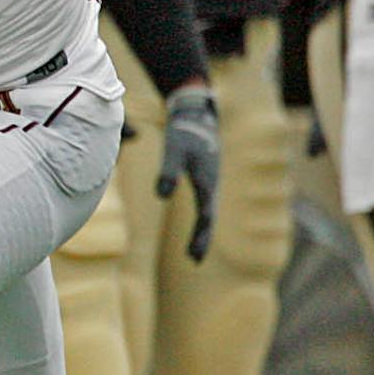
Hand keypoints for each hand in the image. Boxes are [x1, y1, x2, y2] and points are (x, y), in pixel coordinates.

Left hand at [157, 83, 219, 261]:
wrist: (197, 114)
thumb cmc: (185, 131)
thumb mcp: (175, 150)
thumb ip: (168, 172)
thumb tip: (160, 196)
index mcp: (207, 182)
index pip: (204, 217)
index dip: (199, 236)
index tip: (193, 256)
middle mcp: (212, 185)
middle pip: (209, 219)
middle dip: (202, 239)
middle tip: (194, 260)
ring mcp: (210, 182)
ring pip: (209, 213)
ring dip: (203, 232)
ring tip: (194, 252)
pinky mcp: (205, 177)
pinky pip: (206, 205)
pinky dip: (203, 220)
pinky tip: (199, 227)